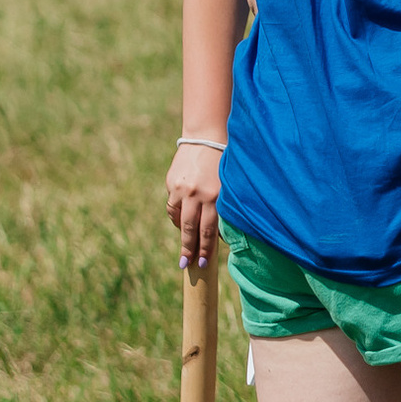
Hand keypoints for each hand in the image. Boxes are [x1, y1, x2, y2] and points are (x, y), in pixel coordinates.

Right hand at [165, 141, 222, 267]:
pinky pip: (172, 206)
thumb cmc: (224, 162)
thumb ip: (223, 207)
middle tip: (187, 265)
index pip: (209, 230)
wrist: (206, 136)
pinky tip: (180, 222)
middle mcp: (197, 194)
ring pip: (178, 219)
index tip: (203, 263)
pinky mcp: (171, 183)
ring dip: (181, 235)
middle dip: (189, 249)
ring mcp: (182, 189)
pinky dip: (176, 216)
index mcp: (215, 196)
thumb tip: (218, 233)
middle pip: (191, 229)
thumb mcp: (228, 185)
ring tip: (183, 249)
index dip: (206, 249)